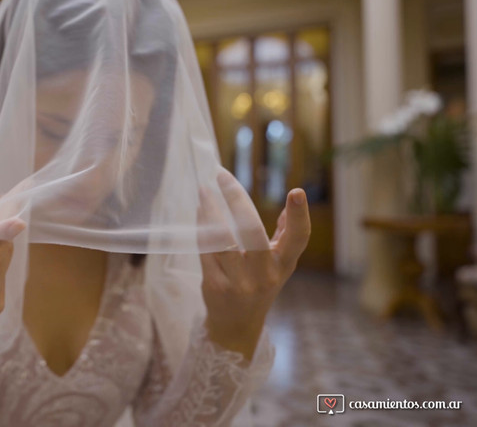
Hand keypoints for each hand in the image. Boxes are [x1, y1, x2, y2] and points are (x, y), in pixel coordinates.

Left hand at [198, 170, 310, 358]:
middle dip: (236, 200)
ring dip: (210, 211)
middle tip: (222, 175)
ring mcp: (238, 282)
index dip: (300, 216)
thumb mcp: (278, 266)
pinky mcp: (215, 285)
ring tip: (203, 190)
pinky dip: (202, 227)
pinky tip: (200, 211)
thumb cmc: (259, 286)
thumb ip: (285, 236)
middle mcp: (263, 274)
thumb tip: (294, 203)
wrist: (236, 325)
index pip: (298, 239)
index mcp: (283, 265)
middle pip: (251, 231)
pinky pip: (206, 249)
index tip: (296, 191)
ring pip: (222, 238)